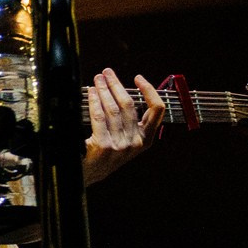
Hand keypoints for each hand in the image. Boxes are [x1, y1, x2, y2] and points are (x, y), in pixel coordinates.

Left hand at [83, 72, 167, 186]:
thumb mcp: (126, 140)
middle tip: (107, 72)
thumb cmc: (107, 153)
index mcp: (146, 140)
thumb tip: (123, 91)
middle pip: (129, 105)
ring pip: (113, 109)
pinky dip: (94, 101)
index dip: (149, 90)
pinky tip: (91, 93)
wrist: (90, 175)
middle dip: (116, 84)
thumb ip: (130, 121)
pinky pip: (99, 117)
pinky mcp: (104, 146)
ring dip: (103, 90)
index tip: (138, 78)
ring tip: (97, 80)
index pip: (157, 110)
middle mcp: (136, 143)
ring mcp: (120, 146)